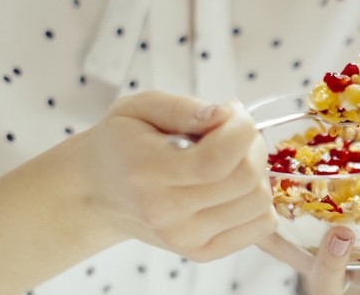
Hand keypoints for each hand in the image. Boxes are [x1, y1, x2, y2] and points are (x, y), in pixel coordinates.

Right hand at [81, 91, 274, 261]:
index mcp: (147, 172)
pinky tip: (234, 183)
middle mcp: (166, 213)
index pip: (217, 160)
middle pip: (245, 180)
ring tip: (232, 158)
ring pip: (259, 204)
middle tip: (233, 131)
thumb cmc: (122, 143)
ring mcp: (186, 239)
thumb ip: (182, 107)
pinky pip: (260, 226)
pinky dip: (259, 200)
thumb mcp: (138, 107)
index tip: (232, 112)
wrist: (99, 192)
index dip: (241, 129)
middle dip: (253, 145)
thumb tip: (224, 115)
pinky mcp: (202, 252)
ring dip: (258, 172)